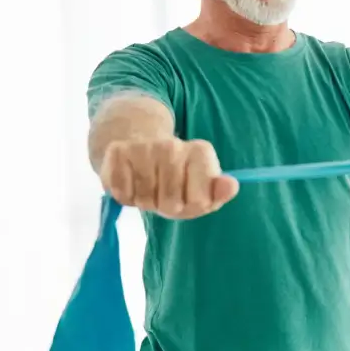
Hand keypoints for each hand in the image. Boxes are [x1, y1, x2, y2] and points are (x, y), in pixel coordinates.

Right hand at [100, 137, 239, 218]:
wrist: (140, 148)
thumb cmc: (177, 179)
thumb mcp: (202, 191)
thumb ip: (218, 192)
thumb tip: (231, 186)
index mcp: (201, 152)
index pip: (199, 200)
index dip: (191, 206)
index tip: (189, 196)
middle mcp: (173, 144)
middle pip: (170, 202)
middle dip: (167, 206)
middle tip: (166, 195)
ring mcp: (145, 146)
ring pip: (145, 198)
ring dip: (146, 201)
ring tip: (149, 188)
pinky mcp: (118, 151)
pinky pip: (122, 193)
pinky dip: (126, 196)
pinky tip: (131, 183)